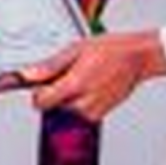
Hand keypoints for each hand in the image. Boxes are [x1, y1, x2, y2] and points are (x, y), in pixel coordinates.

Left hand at [20, 31, 165, 121]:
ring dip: (67, 97)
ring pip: (65, 110)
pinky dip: (79, 101)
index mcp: (75, 84)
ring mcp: (93, 111)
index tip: (40, 84)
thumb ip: (50, 66)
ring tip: (81, 77)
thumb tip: (29, 75)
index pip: (41, 102)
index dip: (37, 92)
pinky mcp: (99, 115)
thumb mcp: (75, 49)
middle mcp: (84, 103)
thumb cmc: (111, 50)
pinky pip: (79, 112)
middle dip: (54, 92)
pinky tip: (89, 85)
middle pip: (53, 106)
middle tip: (67, 73)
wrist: (136, 58)